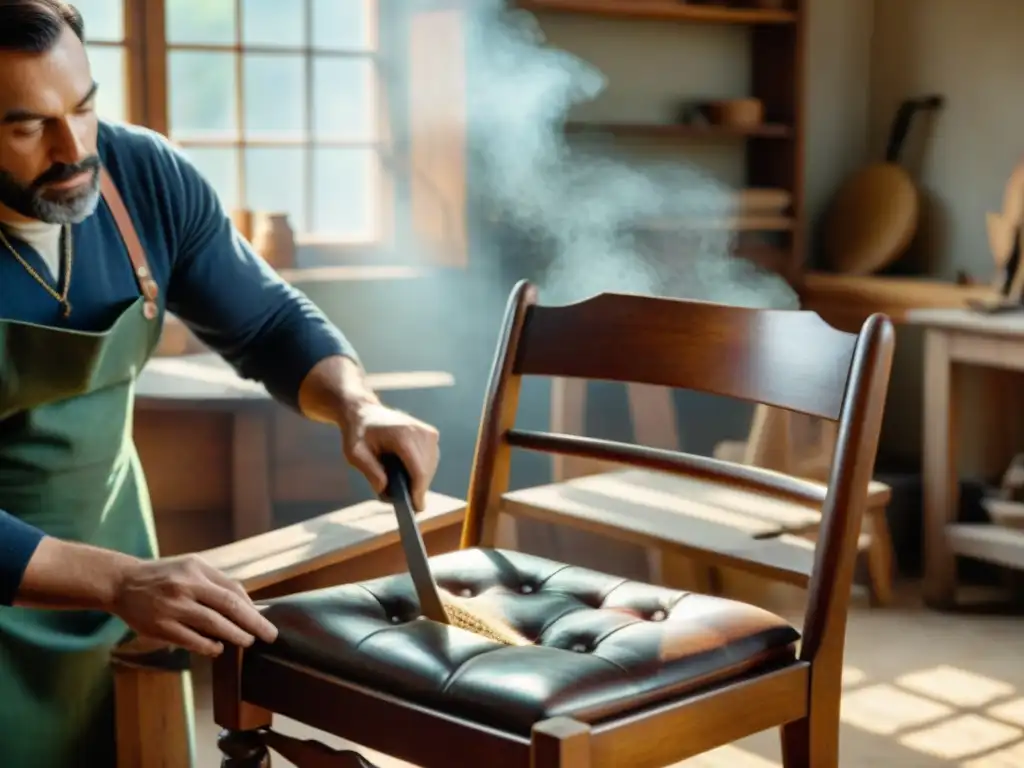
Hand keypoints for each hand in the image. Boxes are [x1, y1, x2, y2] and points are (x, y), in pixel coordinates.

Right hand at [111, 554, 277, 656]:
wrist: (122, 582)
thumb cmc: (163, 576)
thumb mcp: (190, 567)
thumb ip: (214, 583)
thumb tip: (246, 604)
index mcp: (197, 569)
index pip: (233, 589)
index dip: (251, 606)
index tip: (264, 618)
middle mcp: (186, 585)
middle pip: (229, 605)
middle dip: (253, 622)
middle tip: (269, 635)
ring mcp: (173, 607)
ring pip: (213, 624)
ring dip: (235, 635)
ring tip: (247, 641)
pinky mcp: (160, 626)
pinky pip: (192, 639)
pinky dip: (209, 646)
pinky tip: (218, 648)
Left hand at [342, 403, 439, 510]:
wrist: (365, 412)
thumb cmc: (358, 433)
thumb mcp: (354, 453)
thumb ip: (369, 471)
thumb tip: (386, 489)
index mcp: (403, 434)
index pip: (418, 470)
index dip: (418, 492)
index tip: (416, 509)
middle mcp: (420, 432)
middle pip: (426, 472)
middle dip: (415, 488)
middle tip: (397, 498)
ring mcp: (429, 433)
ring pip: (430, 468)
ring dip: (418, 480)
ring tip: (400, 485)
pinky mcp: (432, 435)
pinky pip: (431, 462)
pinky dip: (420, 471)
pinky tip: (405, 474)